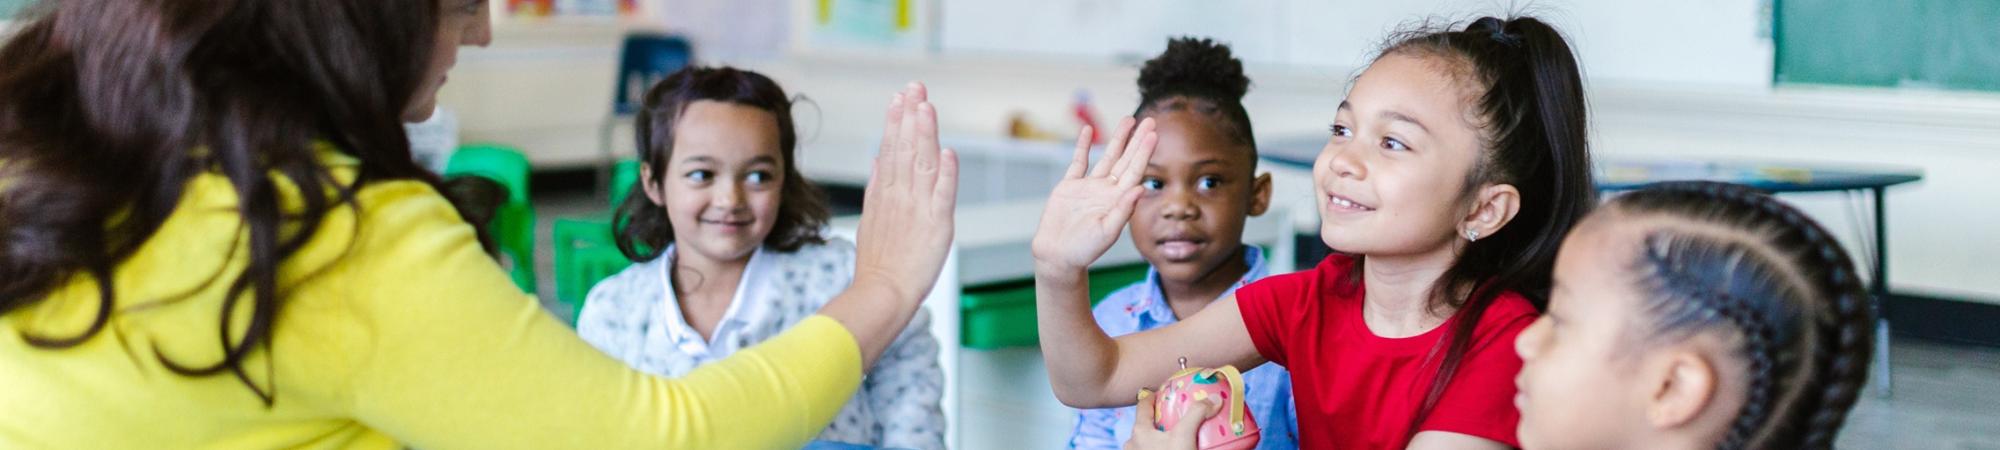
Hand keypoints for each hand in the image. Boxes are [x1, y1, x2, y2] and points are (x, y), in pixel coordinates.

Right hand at [852, 82, 958, 305]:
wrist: (883, 294)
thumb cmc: (878, 265)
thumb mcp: (870, 220)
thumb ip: (876, 189)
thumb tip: (877, 160)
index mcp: (886, 194)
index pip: (892, 150)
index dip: (897, 122)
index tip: (900, 97)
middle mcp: (901, 196)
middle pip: (906, 149)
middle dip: (910, 115)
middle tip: (915, 86)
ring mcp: (918, 209)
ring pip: (922, 164)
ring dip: (925, 134)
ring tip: (926, 106)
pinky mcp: (937, 226)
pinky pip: (942, 195)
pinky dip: (946, 174)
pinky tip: (948, 152)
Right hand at [1030, 117, 1156, 273]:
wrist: (1058, 255)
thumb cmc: (1084, 249)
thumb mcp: (1107, 232)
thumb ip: (1124, 209)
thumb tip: (1140, 188)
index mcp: (1118, 200)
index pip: (1135, 170)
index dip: (1144, 152)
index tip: (1153, 134)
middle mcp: (1106, 190)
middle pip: (1126, 159)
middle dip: (1137, 140)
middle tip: (1150, 120)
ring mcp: (1089, 187)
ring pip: (1106, 156)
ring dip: (1117, 138)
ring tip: (1128, 120)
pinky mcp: (1070, 187)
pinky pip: (1078, 162)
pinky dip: (1082, 146)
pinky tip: (1088, 131)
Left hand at [1125, 388, 1213, 449]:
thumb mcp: (1185, 436)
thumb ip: (1197, 414)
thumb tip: (1213, 400)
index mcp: (1139, 432)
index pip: (1143, 405)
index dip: (1152, 396)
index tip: (1162, 392)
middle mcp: (1133, 445)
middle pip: (1145, 425)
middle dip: (1159, 420)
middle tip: (1174, 417)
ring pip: (1147, 443)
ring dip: (1160, 438)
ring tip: (1176, 437)